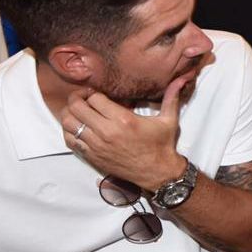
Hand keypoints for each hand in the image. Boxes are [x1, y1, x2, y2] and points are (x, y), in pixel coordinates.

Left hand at [61, 74, 192, 190]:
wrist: (158, 173)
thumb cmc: (162, 145)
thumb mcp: (169, 120)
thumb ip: (171, 97)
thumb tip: (182, 79)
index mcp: (123, 120)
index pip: (94, 98)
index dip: (93, 93)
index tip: (97, 93)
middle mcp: (106, 132)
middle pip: (76, 108)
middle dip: (77, 99)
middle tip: (83, 98)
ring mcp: (96, 145)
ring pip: (68, 124)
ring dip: (70, 115)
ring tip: (78, 112)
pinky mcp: (92, 156)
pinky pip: (70, 140)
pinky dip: (69, 131)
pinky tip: (78, 127)